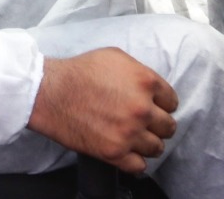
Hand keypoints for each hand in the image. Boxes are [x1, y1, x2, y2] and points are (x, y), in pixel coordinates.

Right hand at [27, 49, 177, 173]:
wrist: (51, 93)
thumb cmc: (79, 72)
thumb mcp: (116, 57)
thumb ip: (140, 72)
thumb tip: (151, 87)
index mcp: (145, 82)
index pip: (172, 101)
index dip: (163, 104)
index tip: (155, 107)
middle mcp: (142, 109)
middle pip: (168, 126)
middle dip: (158, 125)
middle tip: (146, 123)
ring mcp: (129, 132)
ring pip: (157, 148)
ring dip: (148, 143)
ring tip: (136, 138)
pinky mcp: (114, 152)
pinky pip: (140, 166)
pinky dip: (135, 161)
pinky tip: (128, 152)